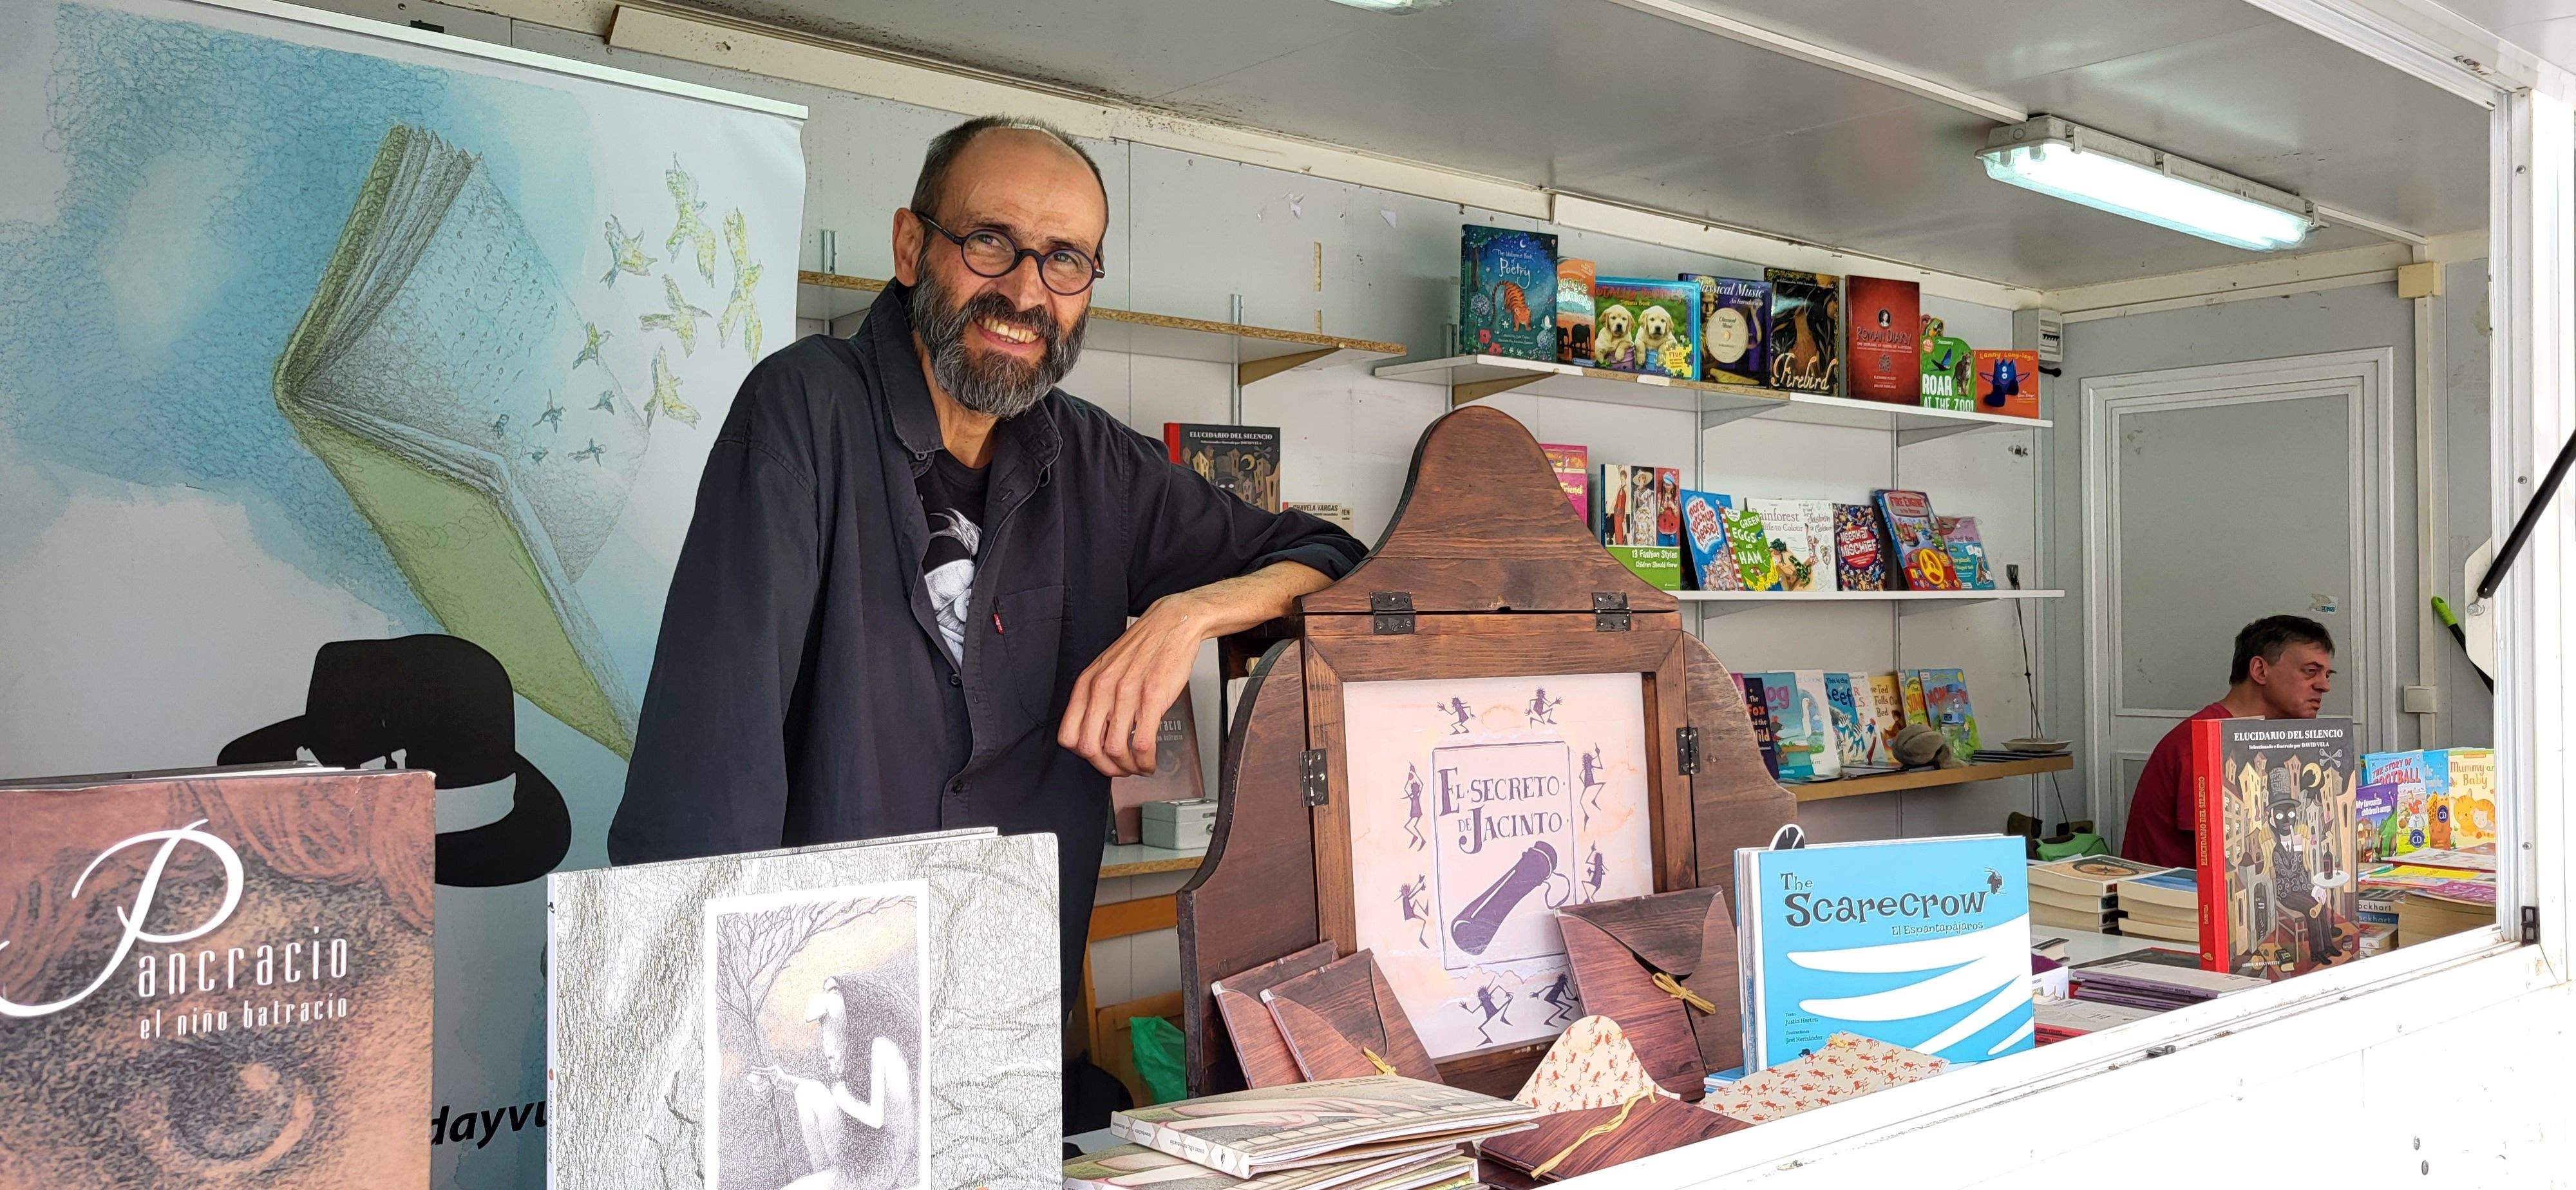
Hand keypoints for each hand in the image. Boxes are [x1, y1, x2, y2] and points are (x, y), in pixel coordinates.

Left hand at [1059, 592, 1212, 776]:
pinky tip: (1150, 761)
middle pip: (1089, 748)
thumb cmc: (1143, 647)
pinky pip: (1142, 743)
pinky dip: (1145, 761)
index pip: (1068, 735)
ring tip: (1138, 767)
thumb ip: (1096, 697)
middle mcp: (1102, 689)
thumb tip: (1095, 731)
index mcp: (1087, 683)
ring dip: (1127, 768)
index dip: (1083, 756)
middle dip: (1105, 767)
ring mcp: (1127, 694)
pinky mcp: (1152, 698)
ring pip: (1115, 750)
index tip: (1098, 759)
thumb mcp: (1107, 669)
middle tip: (1119, 770)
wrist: (1171, 624)